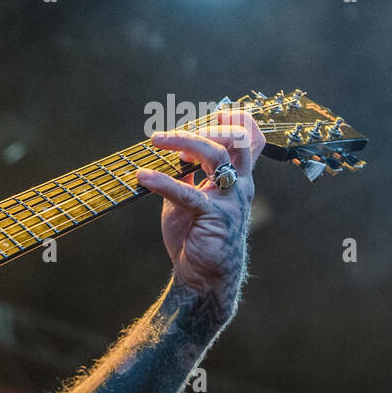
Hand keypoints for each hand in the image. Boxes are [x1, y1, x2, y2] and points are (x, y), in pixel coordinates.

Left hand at [136, 109, 264, 317]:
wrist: (203, 277)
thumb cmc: (197, 236)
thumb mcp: (190, 200)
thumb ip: (186, 176)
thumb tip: (171, 151)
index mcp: (238, 179)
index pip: (249, 139)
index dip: (232, 120)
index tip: (202, 115)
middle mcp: (240, 185)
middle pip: (234, 139)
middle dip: (204, 126)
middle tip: (167, 133)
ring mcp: (230, 200)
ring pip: (215, 156)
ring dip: (183, 142)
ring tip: (155, 141)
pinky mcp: (214, 217)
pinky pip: (188, 192)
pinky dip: (162, 181)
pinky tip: (142, 176)